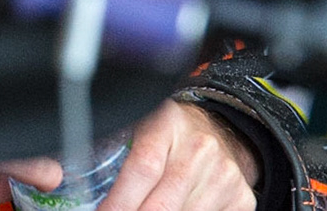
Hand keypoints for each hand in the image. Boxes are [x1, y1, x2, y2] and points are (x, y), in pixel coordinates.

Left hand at [97, 101, 258, 210]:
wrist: (221, 131)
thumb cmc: (172, 135)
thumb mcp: (144, 128)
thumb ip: (119, 153)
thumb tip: (85, 189)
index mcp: (168, 124)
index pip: (143, 168)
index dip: (120, 201)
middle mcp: (200, 148)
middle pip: (162, 204)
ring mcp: (224, 175)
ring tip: (144, 210)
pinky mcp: (241, 198)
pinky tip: (176, 210)